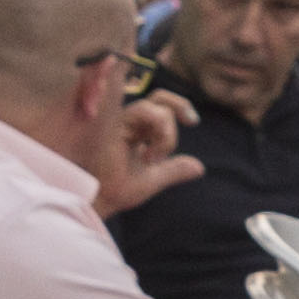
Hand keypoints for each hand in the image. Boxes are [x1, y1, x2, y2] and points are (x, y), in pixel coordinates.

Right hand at [84, 86, 199, 219]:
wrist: (98, 200)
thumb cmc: (116, 190)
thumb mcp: (152, 180)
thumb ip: (174, 171)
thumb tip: (200, 168)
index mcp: (136, 131)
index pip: (160, 106)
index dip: (179, 106)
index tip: (193, 122)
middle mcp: (128, 122)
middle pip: (159, 98)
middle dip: (180, 105)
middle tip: (192, 121)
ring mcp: (119, 120)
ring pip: (155, 108)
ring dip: (166, 134)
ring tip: (154, 160)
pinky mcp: (114, 121)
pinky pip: (144, 110)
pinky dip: (158, 131)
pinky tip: (148, 156)